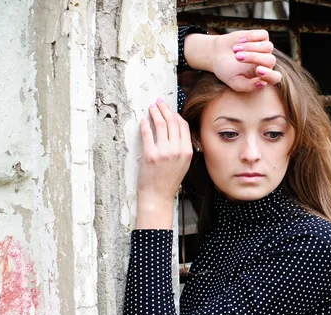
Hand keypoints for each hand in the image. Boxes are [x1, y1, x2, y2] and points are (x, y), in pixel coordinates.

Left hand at [136, 99, 192, 228]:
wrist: (158, 196)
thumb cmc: (168, 180)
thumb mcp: (183, 164)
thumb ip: (182, 147)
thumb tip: (176, 130)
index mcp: (187, 151)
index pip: (183, 126)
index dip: (175, 115)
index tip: (169, 109)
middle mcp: (177, 150)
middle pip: (172, 122)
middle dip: (165, 109)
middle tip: (159, 102)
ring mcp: (164, 152)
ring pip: (160, 124)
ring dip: (155, 113)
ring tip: (151, 108)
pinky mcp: (150, 154)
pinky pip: (147, 133)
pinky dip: (145, 124)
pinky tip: (143, 120)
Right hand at [184, 30, 281, 90]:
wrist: (216, 54)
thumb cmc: (227, 71)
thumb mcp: (235, 82)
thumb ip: (249, 86)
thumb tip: (263, 83)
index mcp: (263, 77)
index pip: (275, 77)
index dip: (270, 75)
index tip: (258, 70)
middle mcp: (267, 63)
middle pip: (271, 60)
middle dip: (254, 58)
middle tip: (237, 57)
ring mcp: (265, 50)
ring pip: (268, 47)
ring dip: (250, 47)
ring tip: (235, 49)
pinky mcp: (261, 37)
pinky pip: (263, 35)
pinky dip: (251, 37)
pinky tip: (239, 41)